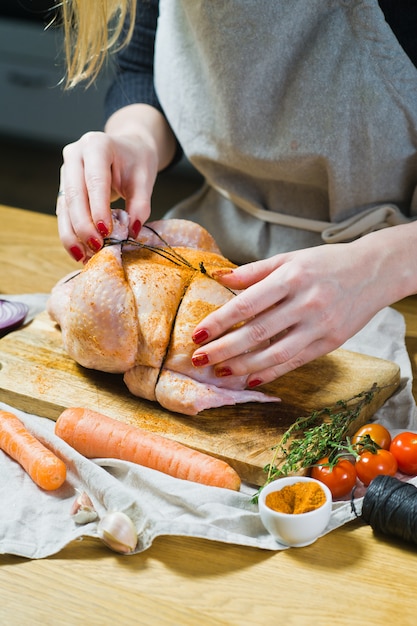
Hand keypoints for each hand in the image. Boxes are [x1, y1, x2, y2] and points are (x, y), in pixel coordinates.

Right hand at [56, 130, 157, 261]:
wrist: (128, 148)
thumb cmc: (136, 161)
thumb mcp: (145, 179)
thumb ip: (141, 204)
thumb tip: (132, 231)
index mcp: (97, 145)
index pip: (95, 180)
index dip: (98, 208)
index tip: (104, 231)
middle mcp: (75, 155)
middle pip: (74, 195)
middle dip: (83, 225)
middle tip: (96, 247)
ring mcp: (66, 170)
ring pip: (64, 206)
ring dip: (72, 234)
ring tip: (82, 256)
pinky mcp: (64, 187)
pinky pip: (64, 212)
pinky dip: (70, 232)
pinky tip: (78, 250)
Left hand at [191, 239, 392, 386]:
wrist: (374, 272)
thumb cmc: (326, 263)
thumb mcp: (290, 258)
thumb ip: (254, 271)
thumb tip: (218, 277)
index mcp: (292, 278)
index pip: (248, 303)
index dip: (220, 321)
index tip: (198, 334)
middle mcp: (305, 303)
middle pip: (258, 332)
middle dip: (224, 348)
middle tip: (200, 359)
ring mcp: (320, 326)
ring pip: (275, 353)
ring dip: (243, 366)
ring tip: (220, 372)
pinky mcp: (331, 343)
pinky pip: (295, 362)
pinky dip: (271, 373)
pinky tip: (250, 379)